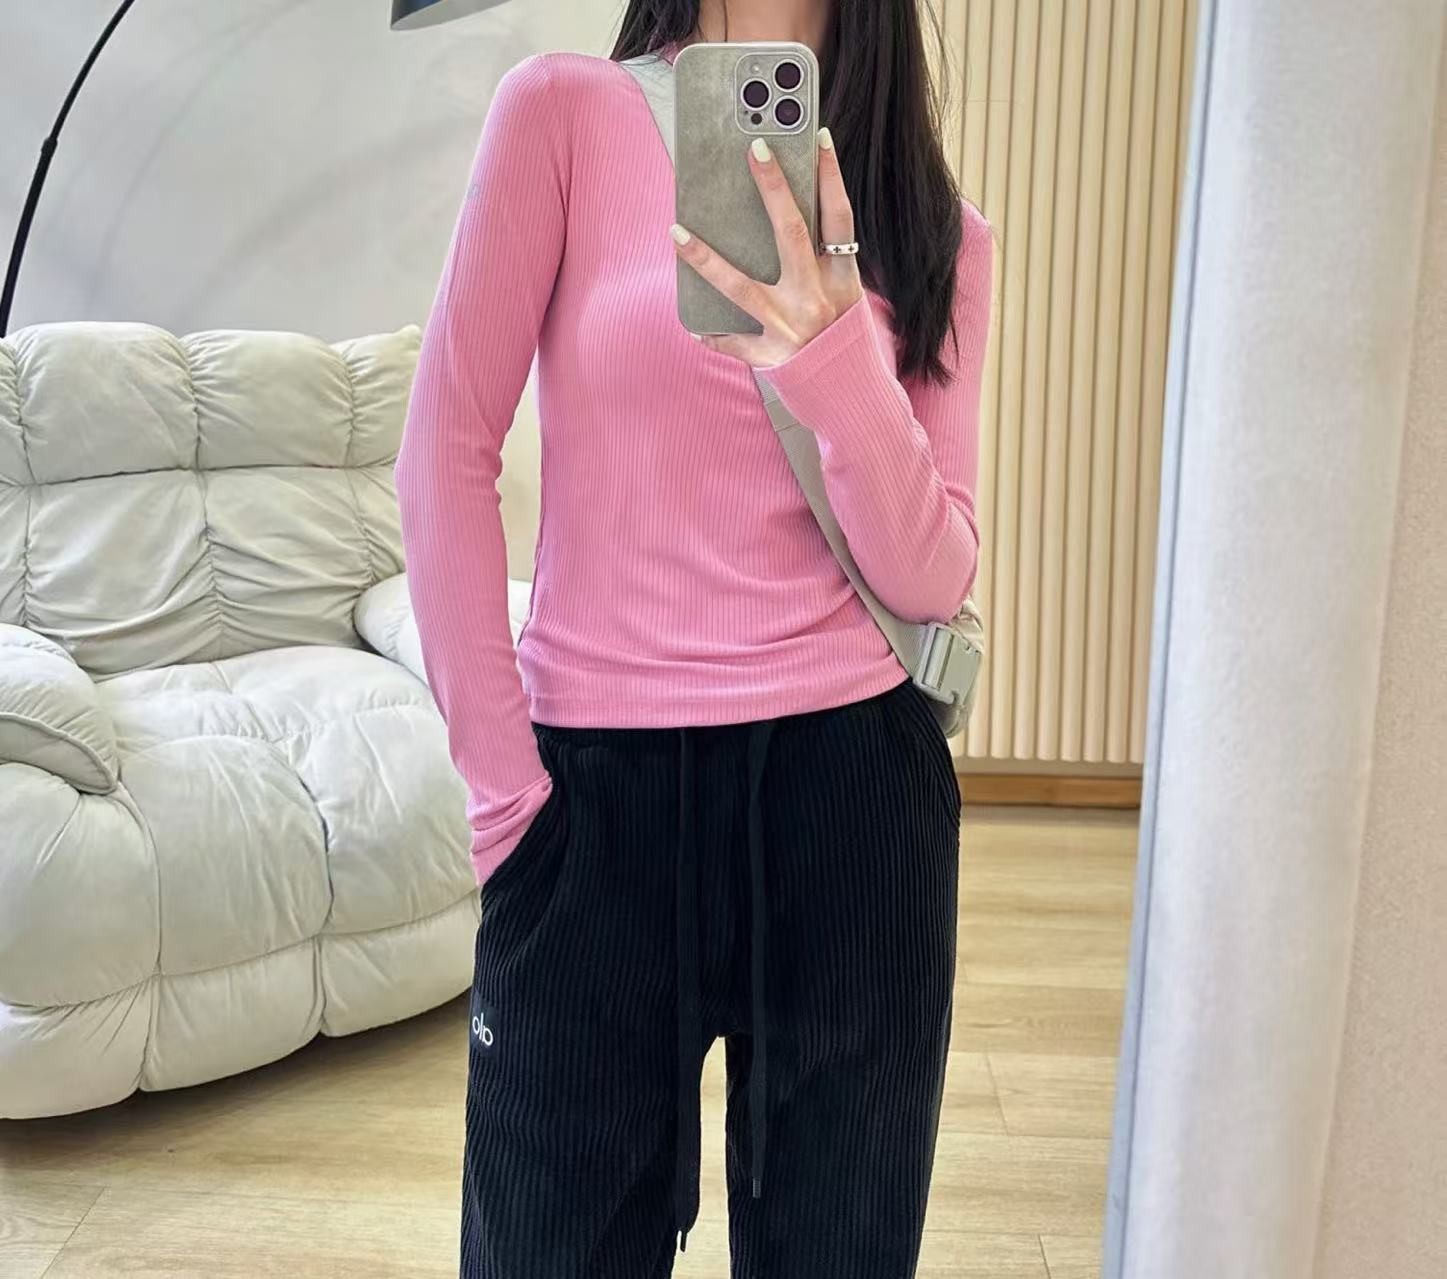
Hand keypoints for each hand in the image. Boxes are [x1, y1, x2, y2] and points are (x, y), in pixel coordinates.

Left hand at [670, 127, 863, 366]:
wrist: (854, 398)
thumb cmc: (844, 342)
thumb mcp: (845, 299)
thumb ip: (821, 266)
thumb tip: (783, 220)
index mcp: (842, 281)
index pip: (839, 218)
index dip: (830, 177)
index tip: (816, 137)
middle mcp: (817, 299)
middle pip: (793, 233)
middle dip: (774, 189)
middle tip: (753, 151)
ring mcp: (790, 328)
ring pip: (741, 286)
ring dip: (705, 258)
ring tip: (677, 233)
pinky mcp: (772, 357)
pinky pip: (733, 342)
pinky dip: (714, 335)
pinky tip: (694, 327)